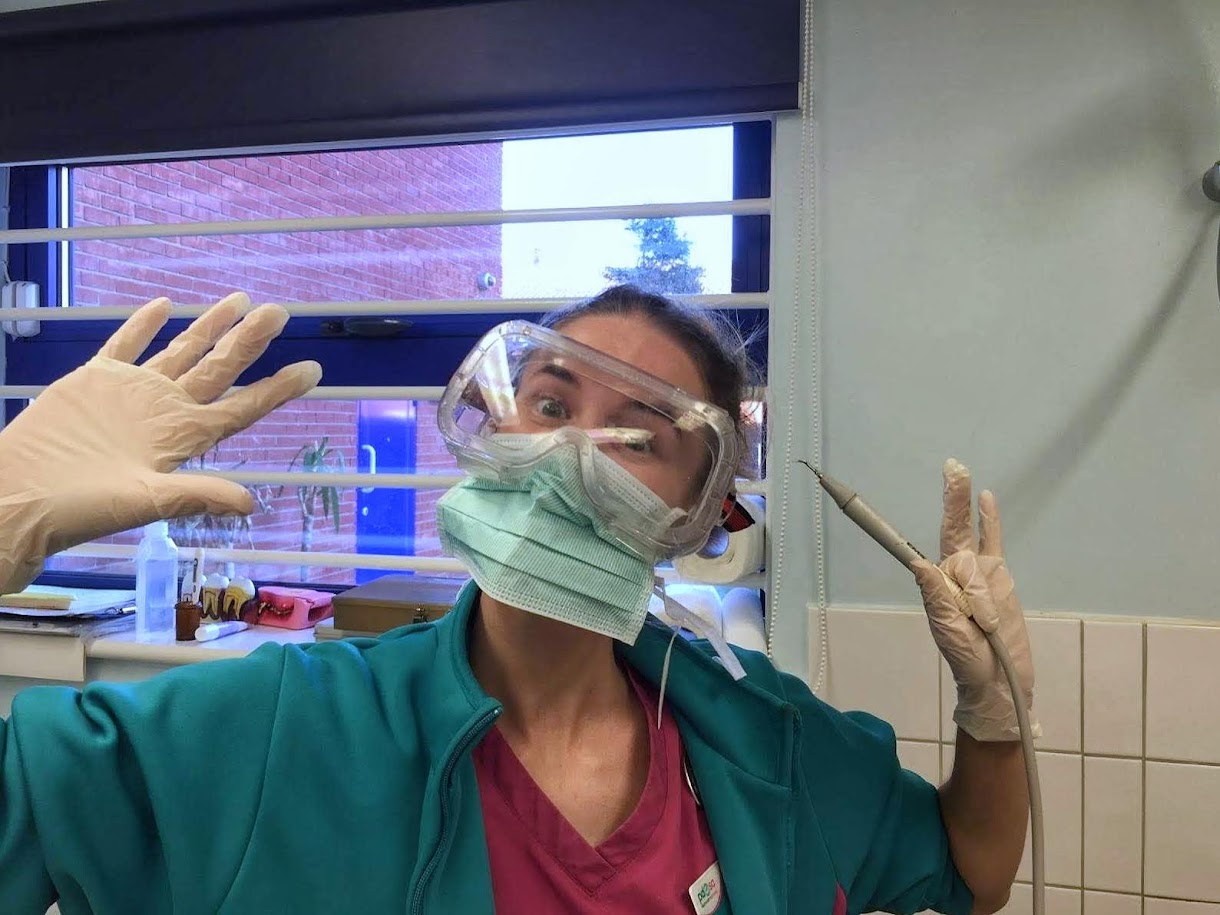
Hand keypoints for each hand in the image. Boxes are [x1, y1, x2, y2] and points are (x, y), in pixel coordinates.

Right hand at [0, 293, 320, 592]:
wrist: (21, 495)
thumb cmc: (83, 507)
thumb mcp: (147, 502)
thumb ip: (199, 495)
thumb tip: (252, 505)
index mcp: (184, 437)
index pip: (243, 408)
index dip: (278, 389)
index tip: (312, 370)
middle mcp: (167, 409)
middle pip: (220, 368)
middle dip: (250, 340)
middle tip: (280, 311)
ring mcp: (134, 391)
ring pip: (182, 351)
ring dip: (210, 326)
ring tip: (240, 301)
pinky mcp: (96, 379)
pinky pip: (126, 345)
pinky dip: (144, 324)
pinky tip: (166, 304)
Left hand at [911, 459, 1039, 741]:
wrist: (999, 678)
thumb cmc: (967, 658)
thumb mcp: (948, 630)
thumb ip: (938, 598)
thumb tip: (919, 564)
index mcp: (934, 584)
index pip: (916, 548)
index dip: (896, 528)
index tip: (870, 503)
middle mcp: (952, 572)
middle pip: (951, 529)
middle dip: (951, 499)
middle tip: (951, 467)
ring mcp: (977, 572)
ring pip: (973, 541)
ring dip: (974, 544)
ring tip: (970, 538)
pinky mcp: (1000, 576)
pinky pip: (993, 542)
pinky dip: (990, 520)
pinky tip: (985, 497)